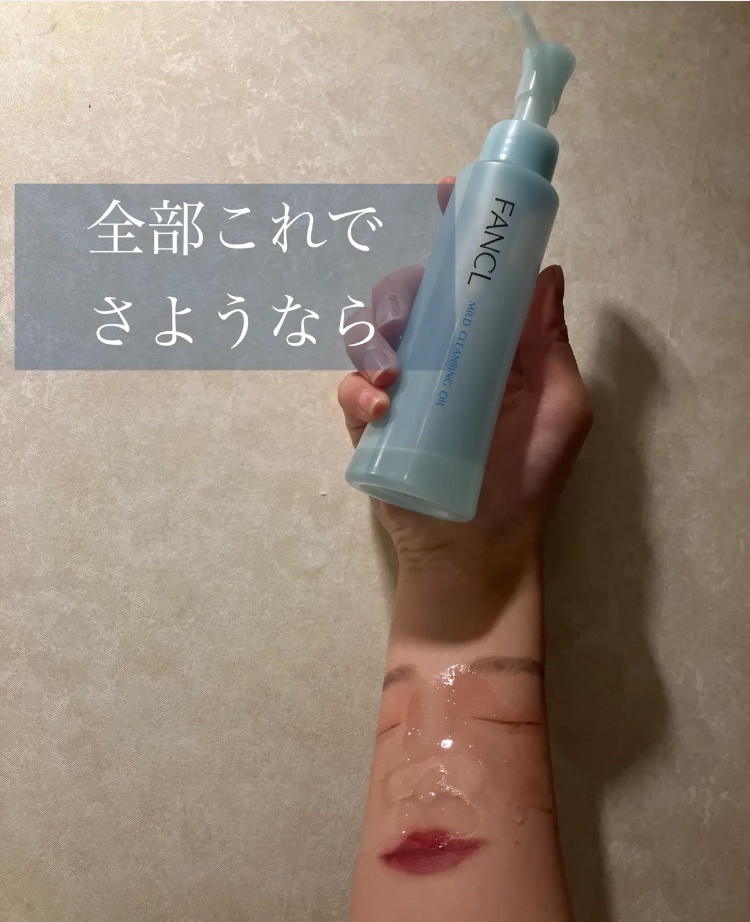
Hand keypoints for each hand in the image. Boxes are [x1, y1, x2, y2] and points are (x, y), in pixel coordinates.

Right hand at [338, 178, 591, 581]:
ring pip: (371, 330)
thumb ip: (550, 343)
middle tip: (411, 309)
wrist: (476, 549)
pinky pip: (349, 386)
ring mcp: (403, 388)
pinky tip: (380, 407)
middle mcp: (444, 357)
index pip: (469, 279)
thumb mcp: (560, 408)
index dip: (457, 234)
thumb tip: (550, 272)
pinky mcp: (369, 422)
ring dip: (376, 337)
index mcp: (489, 347)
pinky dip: (359, 387)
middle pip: (410, 293)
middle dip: (404, 287)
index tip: (447, 194)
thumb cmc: (526, 481)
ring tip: (395, 375)